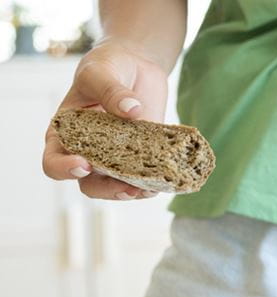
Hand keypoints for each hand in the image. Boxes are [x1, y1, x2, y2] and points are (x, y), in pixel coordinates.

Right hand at [42, 38, 168, 199]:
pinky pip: (144, 178)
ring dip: (133, 192)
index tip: (83, 164)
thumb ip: (111, 90)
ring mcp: (117, 157)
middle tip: (125, 187)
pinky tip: (164, 182)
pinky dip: (154, 183)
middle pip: (89, 184)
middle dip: (106, 190)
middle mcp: (88, 151)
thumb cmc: (107, 66)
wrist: (136, 65)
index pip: (54, 161)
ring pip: (118, 187)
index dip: (64, 169)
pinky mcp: (142, 156)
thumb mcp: (101, 71)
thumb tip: (131, 110)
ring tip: (148, 190)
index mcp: (65, 134)